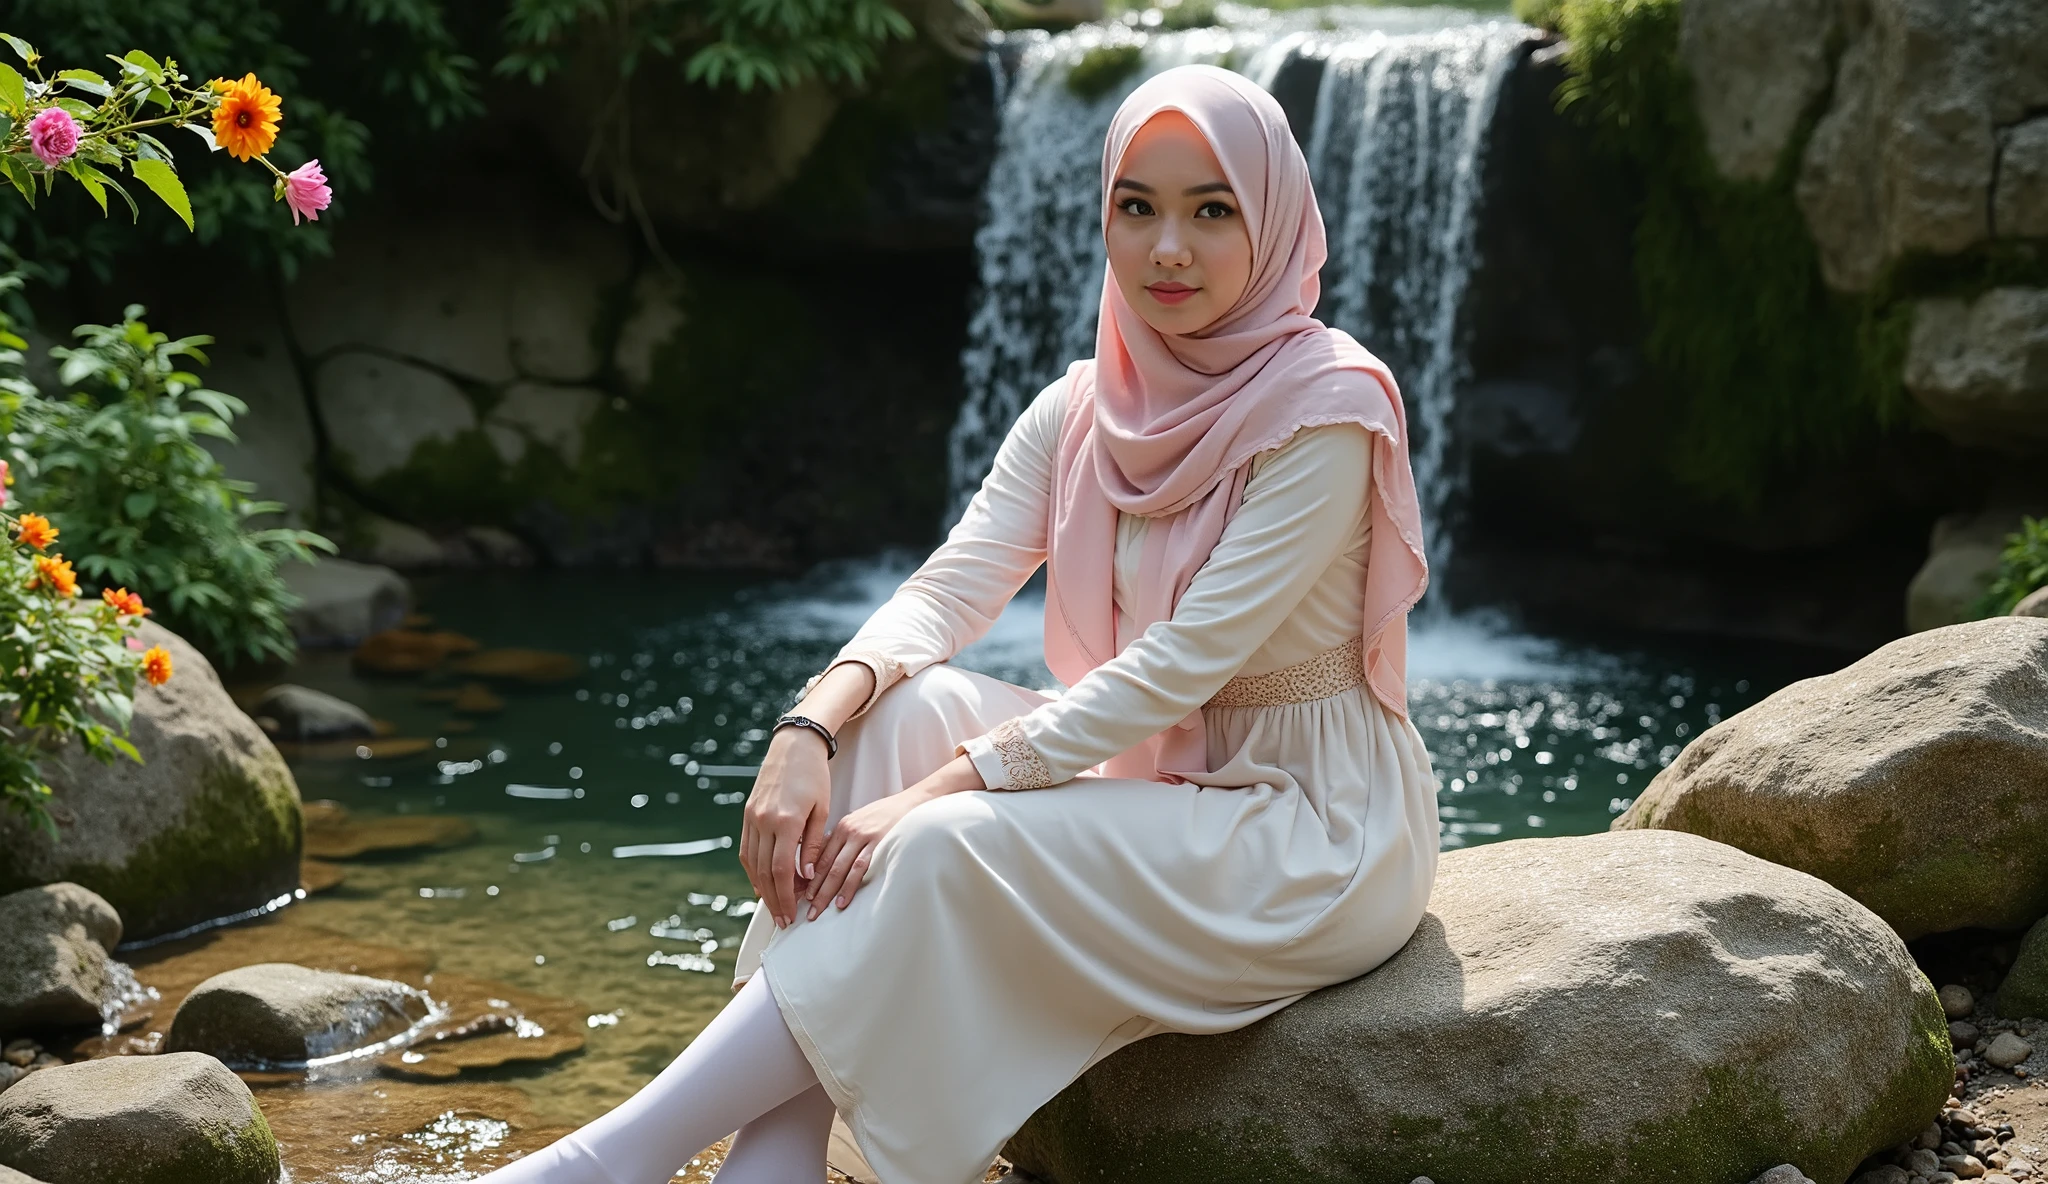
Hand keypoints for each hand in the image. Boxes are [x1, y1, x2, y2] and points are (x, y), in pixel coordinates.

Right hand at [742, 726, 831, 927]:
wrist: (794, 746)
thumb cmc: (815, 777)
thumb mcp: (822, 810)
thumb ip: (813, 845)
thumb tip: (806, 877)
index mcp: (786, 822)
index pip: (781, 870)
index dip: (786, 897)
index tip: (792, 915)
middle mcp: (764, 821)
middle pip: (763, 872)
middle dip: (774, 899)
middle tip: (783, 921)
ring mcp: (752, 817)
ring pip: (751, 863)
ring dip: (761, 888)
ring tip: (773, 906)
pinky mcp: (747, 813)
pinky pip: (746, 849)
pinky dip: (752, 869)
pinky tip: (761, 882)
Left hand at [804, 785, 939, 919]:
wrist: (913, 802)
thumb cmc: (887, 815)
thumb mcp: (860, 821)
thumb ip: (844, 839)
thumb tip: (827, 859)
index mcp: (842, 827)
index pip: (819, 857)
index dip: (809, 879)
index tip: (801, 896)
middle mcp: (849, 831)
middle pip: (825, 866)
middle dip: (814, 890)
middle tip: (805, 911)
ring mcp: (863, 838)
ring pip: (839, 869)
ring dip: (827, 892)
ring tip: (819, 909)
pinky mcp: (879, 844)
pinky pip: (860, 868)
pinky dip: (849, 886)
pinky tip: (842, 901)